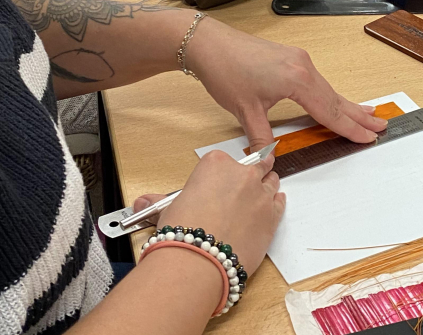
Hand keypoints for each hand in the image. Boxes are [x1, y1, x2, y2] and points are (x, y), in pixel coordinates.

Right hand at [135, 149, 284, 276]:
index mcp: (217, 164)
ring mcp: (260, 193)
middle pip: (255, 165)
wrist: (199, 262)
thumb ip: (164, 201)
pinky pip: (279, 202)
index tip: (218, 184)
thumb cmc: (183, 232)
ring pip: (270, 181)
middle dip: (252, 172)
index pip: (223, 160)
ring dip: (266, 186)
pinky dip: (277, 202)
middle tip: (246, 183)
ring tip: (261, 192)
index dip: (221, 174)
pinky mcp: (272, 216)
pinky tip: (275, 202)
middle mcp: (242, 174)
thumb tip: (143, 202)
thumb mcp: (170, 210)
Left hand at [187, 17, 387, 151]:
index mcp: (297, 80)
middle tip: (381, 127)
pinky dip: (331, 94)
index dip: (349, 128)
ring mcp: (299, 60)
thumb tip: (270, 159)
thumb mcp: (244, 110)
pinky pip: (318, 81)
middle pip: (336, 98)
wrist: (210, 44)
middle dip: (358, 115)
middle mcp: (304, 67)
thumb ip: (261, 137)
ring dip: (347, 104)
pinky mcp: (292, 58)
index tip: (369, 137)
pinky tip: (337, 99)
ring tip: (369, 114)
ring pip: (328, 89)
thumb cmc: (226, 71)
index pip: (329, 111)